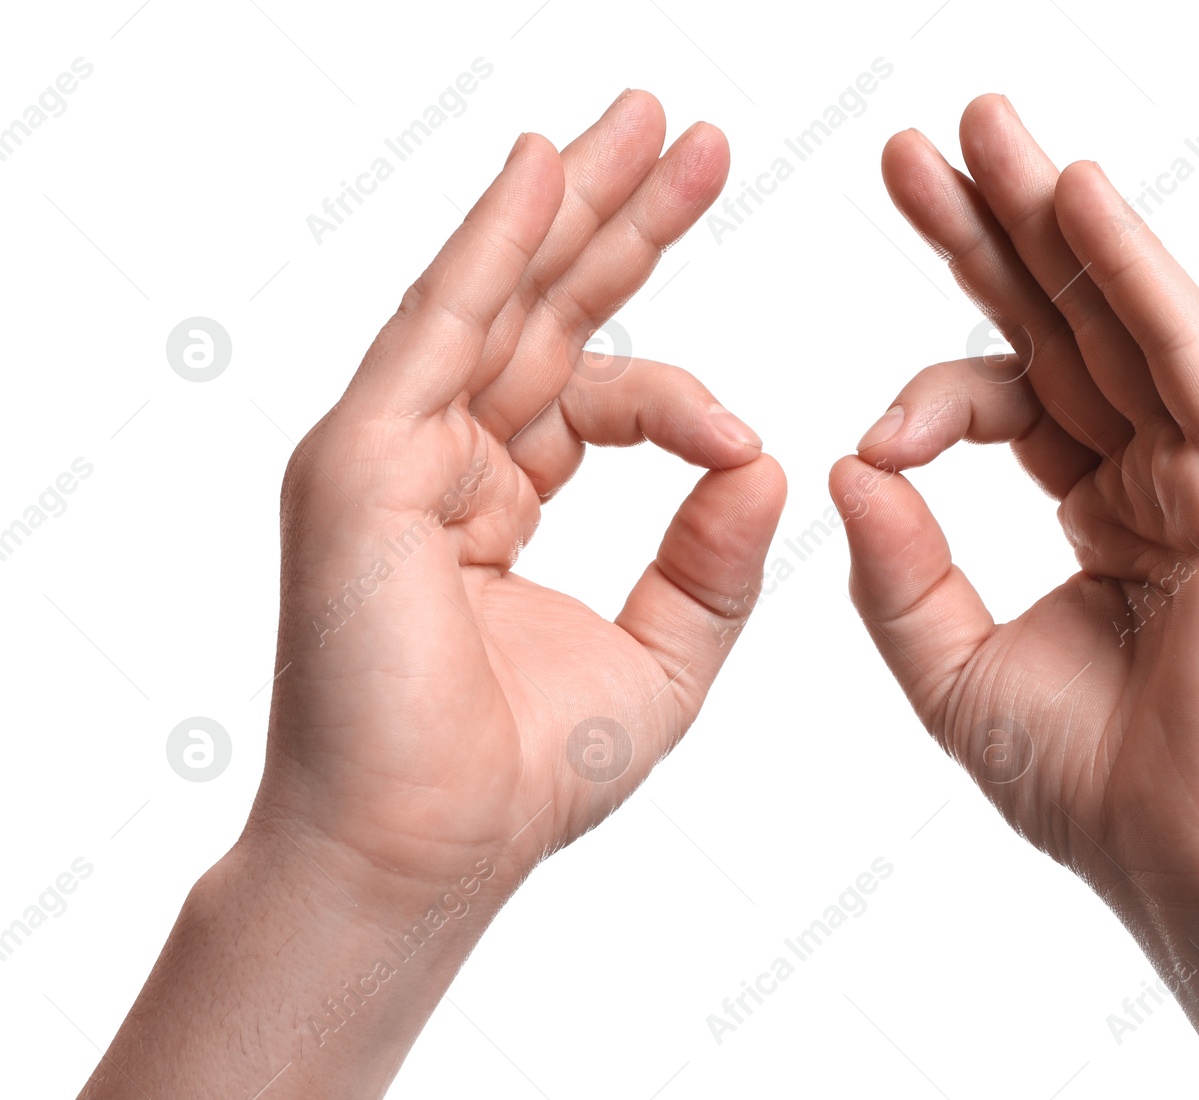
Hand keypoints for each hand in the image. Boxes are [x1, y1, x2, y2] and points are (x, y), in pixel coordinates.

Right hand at [259, 90, 784, 895]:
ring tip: (640, 123)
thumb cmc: (524, 775)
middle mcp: (440, 459)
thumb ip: (715, 556)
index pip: (592, 395)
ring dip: (568, 204)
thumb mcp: (663, 655)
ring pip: (495, 299)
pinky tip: (544, 166)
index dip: (678, 384)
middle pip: (543, 314)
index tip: (747, 431)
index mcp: (496, 502)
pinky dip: (490, 243)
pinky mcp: (361, 460)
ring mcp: (391, 452)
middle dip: (622, 225)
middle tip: (692, 140)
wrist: (430, 850)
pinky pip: (439, 327)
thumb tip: (772, 459)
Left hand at [832, 95, 1198, 1096]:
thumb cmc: (1089, 783)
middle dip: (993, 232)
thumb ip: (898, 569)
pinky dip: (1135, 272)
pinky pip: (1187, 355)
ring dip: (1059, 220)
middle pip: (1065, 324)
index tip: (872, 436)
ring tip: (990, 130)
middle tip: (924, 143)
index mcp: (1103, 504)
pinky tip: (1080, 197)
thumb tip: (843, 463)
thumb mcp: (954, 667)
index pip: (1011, 395)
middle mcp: (1161, 468)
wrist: (1189, 865)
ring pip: (1124, 318)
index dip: (933, 384)